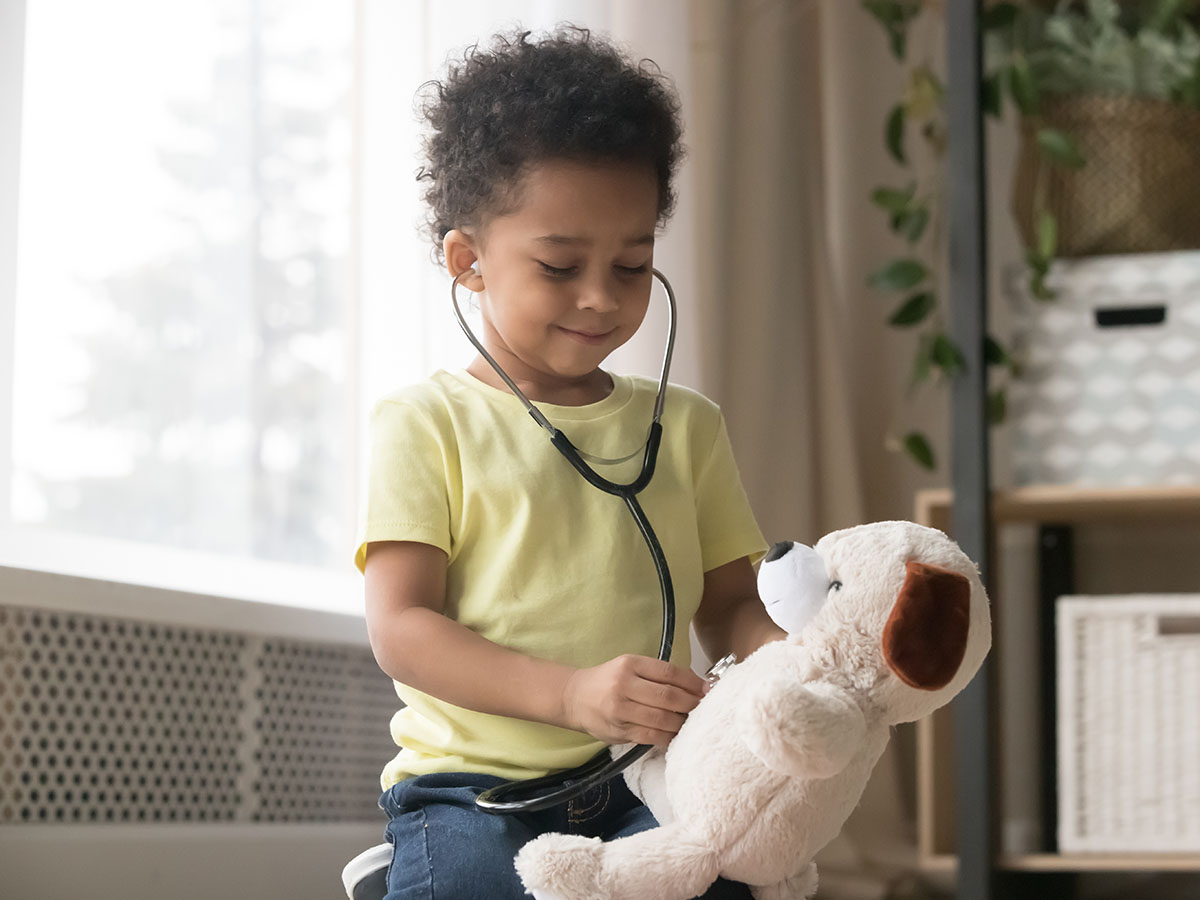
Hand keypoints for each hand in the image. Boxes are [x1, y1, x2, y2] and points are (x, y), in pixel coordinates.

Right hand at [561, 654, 708, 745]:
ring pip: (662, 718)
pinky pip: (651, 736)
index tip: (707, 688)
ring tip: (694, 722)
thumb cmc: (608, 681)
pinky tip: (677, 734)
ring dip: (683, 722)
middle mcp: (624, 685)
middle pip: (668, 696)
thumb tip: (696, 684)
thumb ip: (657, 674)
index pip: (669, 672)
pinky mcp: (619, 731)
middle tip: (705, 707)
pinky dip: (668, 737)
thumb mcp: (629, 666)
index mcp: (630, 664)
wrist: (575, 697)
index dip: (692, 682)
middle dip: (692, 703)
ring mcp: (621, 710)